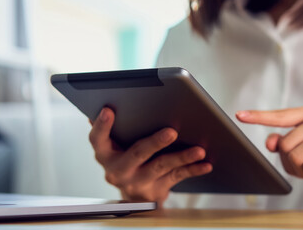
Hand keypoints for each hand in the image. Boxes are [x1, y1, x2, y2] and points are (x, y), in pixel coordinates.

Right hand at [89, 108, 212, 205]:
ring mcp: (138, 182)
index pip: (97, 139)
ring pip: (162, 166)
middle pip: (138, 153)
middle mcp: (119, 170)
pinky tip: (205, 163)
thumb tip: (106, 104)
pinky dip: (193, 169)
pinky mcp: (156, 190)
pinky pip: (177, 177)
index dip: (101, 126)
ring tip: (198, 149)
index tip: (108, 110)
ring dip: (181, 156)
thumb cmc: (125, 160)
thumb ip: (112, 129)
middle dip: (155, 142)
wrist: (134, 198)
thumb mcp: (113, 147)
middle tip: (172, 132)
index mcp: (105, 154)